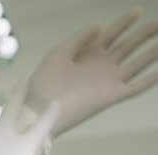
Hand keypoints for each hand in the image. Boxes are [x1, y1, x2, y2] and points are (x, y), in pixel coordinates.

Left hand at [25, 8, 157, 136]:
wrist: (41, 109)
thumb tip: (99, 25)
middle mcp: (100, 66)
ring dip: (152, 53)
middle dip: (143, 34)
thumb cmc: (45, 81)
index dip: (123, 23)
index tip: (137, 11)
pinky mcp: (112, 97)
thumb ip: (78, 39)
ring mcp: (108, 81)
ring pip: (136, 64)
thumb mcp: (58, 54)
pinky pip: (136, 87)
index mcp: (86, 54)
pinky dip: (149, 80)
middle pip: (127, 46)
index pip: (110, 34)